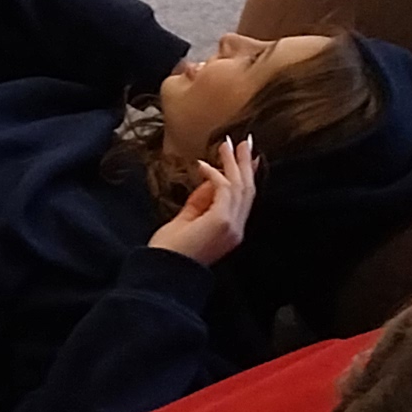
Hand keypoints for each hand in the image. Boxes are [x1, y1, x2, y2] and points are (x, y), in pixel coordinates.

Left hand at [147, 135, 257, 264]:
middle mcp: (236, 229)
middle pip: (248, 189)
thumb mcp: (188, 219)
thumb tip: (209, 180)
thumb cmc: (171, 250)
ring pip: (240, 187)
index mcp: (231, 231)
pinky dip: (214, 175)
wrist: (163, 271)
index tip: (247, 156)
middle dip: (244, 164)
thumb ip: (201, 201)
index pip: (245, 198)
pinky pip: (224, 190)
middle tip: (244, 141)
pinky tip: (202, 166)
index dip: (246, 175)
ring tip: (225, 144)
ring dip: (232, 163)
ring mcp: (231, 226)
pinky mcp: (222, 221)